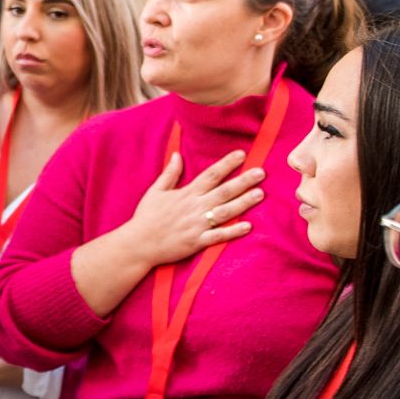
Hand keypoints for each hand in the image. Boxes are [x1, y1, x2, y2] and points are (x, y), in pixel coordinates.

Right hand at [118, 149, 263, 268]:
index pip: (210, 175)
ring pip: (225, 212)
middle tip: (261, 172)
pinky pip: (219, 236)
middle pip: (223, 191)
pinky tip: (248, 226)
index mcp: (186, 194)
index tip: (242, 154)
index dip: (227, 164)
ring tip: (260, 194)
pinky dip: (233, 231)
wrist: (138, 244)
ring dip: (244, 203)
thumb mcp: (155, 191)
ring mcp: (197, 225)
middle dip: (243, 181)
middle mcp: (194, 208)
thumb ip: (169, 174)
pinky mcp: (197, 242)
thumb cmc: (146, 217)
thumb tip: (177, 154)